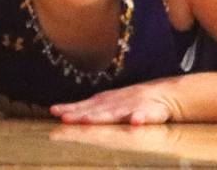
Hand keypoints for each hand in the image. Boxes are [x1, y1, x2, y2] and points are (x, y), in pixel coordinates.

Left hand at [51, 81, 182, 124]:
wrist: (162, 94)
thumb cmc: (128, 102)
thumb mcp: (106, 104)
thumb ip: (85, 109)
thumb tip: (57, 113)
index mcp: (104, 102)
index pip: (83, 106)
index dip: (69, 109)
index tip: (54, 112)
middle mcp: (115, 103)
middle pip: (95, 111)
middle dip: (80, 115)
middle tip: (65, 118)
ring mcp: (131, 106)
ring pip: (115, 113)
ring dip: (102, 116)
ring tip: (88, 121)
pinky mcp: (150, 112)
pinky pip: (144, 116)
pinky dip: (139, 118)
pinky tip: (135, 121)